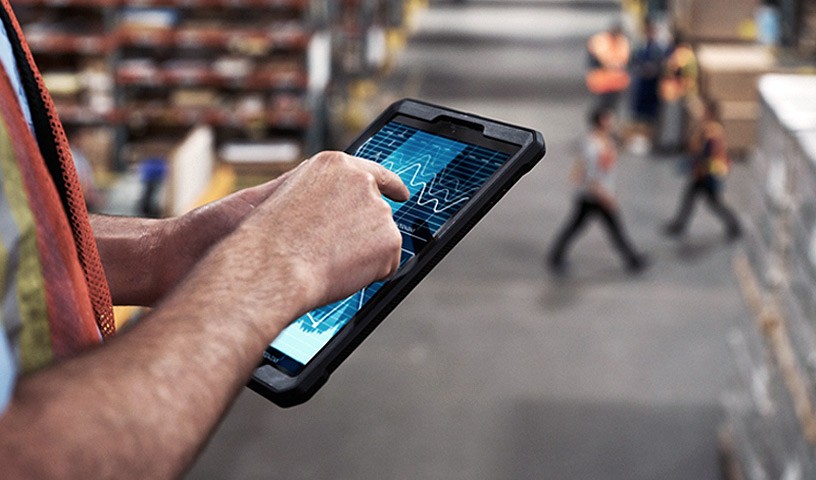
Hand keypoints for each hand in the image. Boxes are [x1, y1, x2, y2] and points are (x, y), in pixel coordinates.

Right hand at [198, 151, 408, 336]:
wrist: (272, 266)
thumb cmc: (270, 238)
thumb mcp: (290, 197)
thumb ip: (324, 195)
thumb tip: (342, 210)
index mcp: (336, 165)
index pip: (375, 173)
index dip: (392, 186)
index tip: (402, 194)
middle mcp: (362, 182)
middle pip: (379, 211)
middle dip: (366, 233)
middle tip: (337, 252)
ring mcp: (379, 210)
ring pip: (381, 240)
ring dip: (364, 254)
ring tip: (327, 260)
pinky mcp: (390, 240)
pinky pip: (387, 264)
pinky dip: (370, 274)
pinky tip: (341, 272)